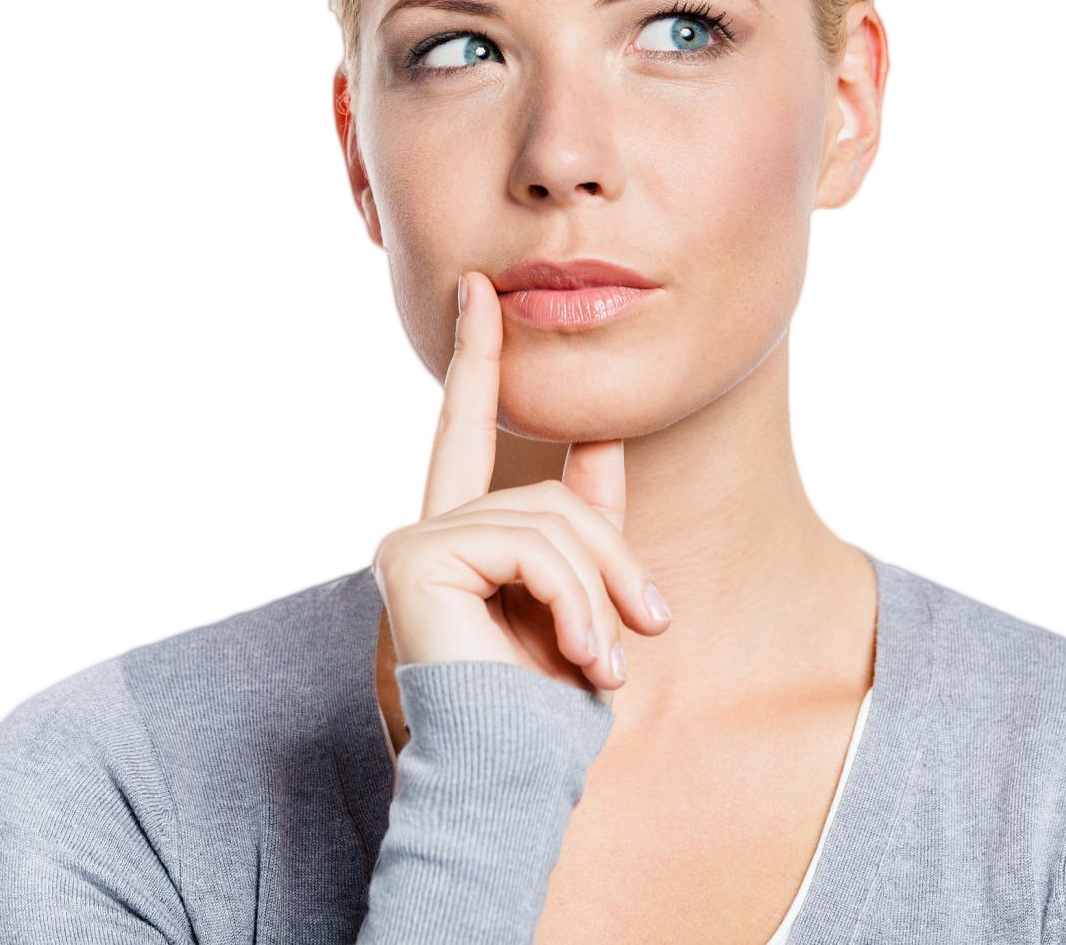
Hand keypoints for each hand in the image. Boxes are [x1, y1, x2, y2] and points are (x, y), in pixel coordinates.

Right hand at [368, 270, 672, 709]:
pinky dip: (574, 601)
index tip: (481, 290)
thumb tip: (606, 434)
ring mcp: (413, 538)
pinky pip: (531, 545)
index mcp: (457, 534)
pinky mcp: (416, 555)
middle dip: (613, 558)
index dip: (477, 356)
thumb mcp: (580, 600)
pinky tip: (580, 655)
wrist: (507, 775)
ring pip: (550, 520)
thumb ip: (585, 523)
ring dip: (600, 595)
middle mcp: (422, 528)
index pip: (470, 430)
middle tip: (652, 625)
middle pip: (550, 495)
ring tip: (608, 661)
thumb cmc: (538, 708)